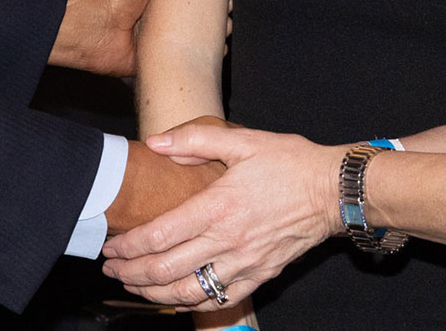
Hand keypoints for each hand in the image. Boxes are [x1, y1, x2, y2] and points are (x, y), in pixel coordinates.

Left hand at [101, 122, 346, 309]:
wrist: (333, 191)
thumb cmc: (290, 163)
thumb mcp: (244, 141)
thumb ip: (197, 141)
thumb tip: (157, 143)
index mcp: (218, 206)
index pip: (159, 236)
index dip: (128, 246)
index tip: (112, 247)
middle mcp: (227, 240)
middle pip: (165, 269)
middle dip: (130, 273)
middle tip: (113, 269)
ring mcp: (243, 262)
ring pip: (187, 292)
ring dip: (154, 294)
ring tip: (135, 287)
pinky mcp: (259, 274)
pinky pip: (219, 299)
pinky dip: (192, 305)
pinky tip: (177, 300)